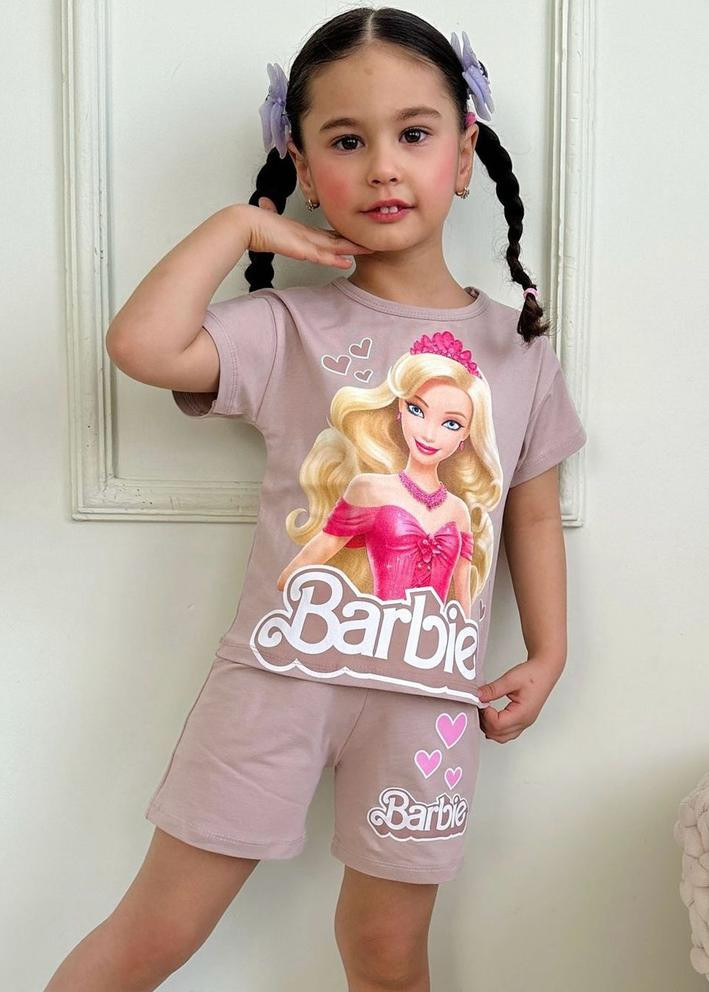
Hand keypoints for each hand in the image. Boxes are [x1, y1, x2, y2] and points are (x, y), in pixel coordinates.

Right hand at [243, 197, 374, 269]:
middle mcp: (305, 234)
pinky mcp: (299, 249)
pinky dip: (335, 258)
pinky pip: (322, 255)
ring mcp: (303, 241)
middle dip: (354, 241)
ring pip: (333, 246)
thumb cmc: (251, 223)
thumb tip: (265, 205)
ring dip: (352, 249)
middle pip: (335, 238)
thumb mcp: (265, 219)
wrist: (243, 223)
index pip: (325, 234)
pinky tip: (347, 261)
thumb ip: (269, 214)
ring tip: (370, 250)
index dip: (341, 236)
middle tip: (372, 242)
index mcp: (298, 230)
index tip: (354, 237)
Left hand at [476, 656, 563, 742]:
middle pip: (498, 734)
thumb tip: (478, 696)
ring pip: (502, 737)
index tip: (481, 702)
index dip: (485, 715)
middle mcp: (524, 722)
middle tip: (480, 706)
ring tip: (484, 710)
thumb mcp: (510, 679)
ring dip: (489, 727)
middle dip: (485, 722)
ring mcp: (524, 723)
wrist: (545, 671)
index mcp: (522, 713)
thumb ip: (493, 689)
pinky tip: (490, 716)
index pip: (497, 725)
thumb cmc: (534, 674)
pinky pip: (506, 732)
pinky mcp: (522, 720)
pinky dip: (496, 728)